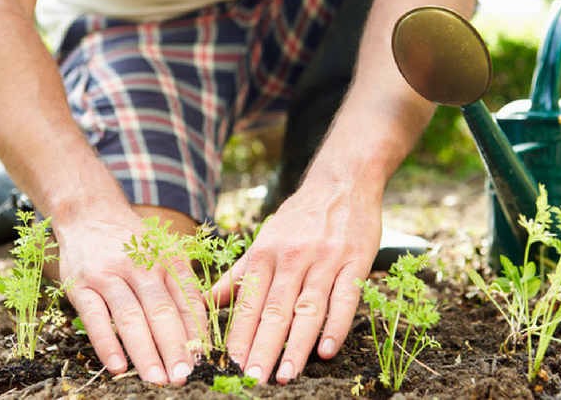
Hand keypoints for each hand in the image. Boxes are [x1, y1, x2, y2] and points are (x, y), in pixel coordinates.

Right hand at [52, 207, 205, 383]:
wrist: (89, 213)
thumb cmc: (132, 242)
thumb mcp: (163, 253)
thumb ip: (180, 287)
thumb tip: (199, 332)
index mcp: (167, 259)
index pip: (187, 299)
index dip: (196, 332)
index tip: (203, 360)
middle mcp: (140, 266)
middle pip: (161, 311)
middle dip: (174, 347)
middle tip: (183, 376)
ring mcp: (109, 275)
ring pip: (130, 317)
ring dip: (145, 351)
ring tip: (157, 378)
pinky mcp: (81, 285)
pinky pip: (94, 317)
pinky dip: (107, 343)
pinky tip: (117, 366)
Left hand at [212, 181, 381, 383]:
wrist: (342, 182)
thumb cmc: (299, 217)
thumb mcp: (264, 240)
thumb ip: (239, 275)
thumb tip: (205, 302)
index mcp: (265, 254)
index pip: (248, 303)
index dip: (239, 336)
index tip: (229, 365)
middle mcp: (291, 257)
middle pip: (274, 309)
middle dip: (262, 347)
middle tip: (252, 379)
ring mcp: (324, 260)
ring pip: (307, 307)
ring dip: (297, 344)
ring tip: (285, 374)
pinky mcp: (355, 261)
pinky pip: (345, 298)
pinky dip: (336, 325)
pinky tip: (327, 350)